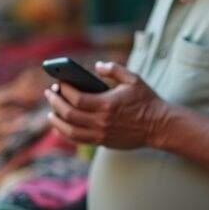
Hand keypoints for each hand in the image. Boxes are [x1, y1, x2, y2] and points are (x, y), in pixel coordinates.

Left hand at [44, 61, 166, 148]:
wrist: (159, 126)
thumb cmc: (147, 100)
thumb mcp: (133, 79)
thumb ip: (114, 69)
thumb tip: (97, 66)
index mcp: (107, 104)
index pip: (76, 98)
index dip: (64, 90)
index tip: (59, 82)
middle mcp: (101, 121)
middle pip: (69, 114)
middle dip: (55, 103)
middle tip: (49, 93)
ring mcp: (101, 134)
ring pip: (70, 131)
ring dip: (57, 121)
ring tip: (50, 112)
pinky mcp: (103, 143)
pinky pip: (79, 139)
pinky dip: (67, 133)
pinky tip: (62, 125)